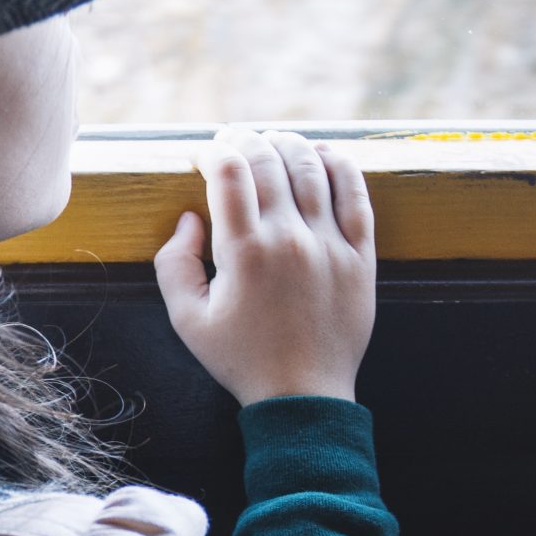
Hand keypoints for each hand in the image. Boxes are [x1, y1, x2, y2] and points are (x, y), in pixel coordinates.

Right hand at [154, 127, 376, 405]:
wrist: (304, 395)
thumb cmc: (241, 358)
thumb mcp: (187, 319)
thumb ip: (174, 263)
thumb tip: (190, 217)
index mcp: (245, 252)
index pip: (229, 171)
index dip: (212, 151)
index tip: (203, 155)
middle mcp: (290, 239)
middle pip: (268, 159)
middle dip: (244, 140)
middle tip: (233, 141)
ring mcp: (331, 244)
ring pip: (312, 166)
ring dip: (288, 144)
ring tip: (273, 141)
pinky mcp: (361, 255)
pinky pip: (356, 193)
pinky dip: (339, 164)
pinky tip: (322, 154)